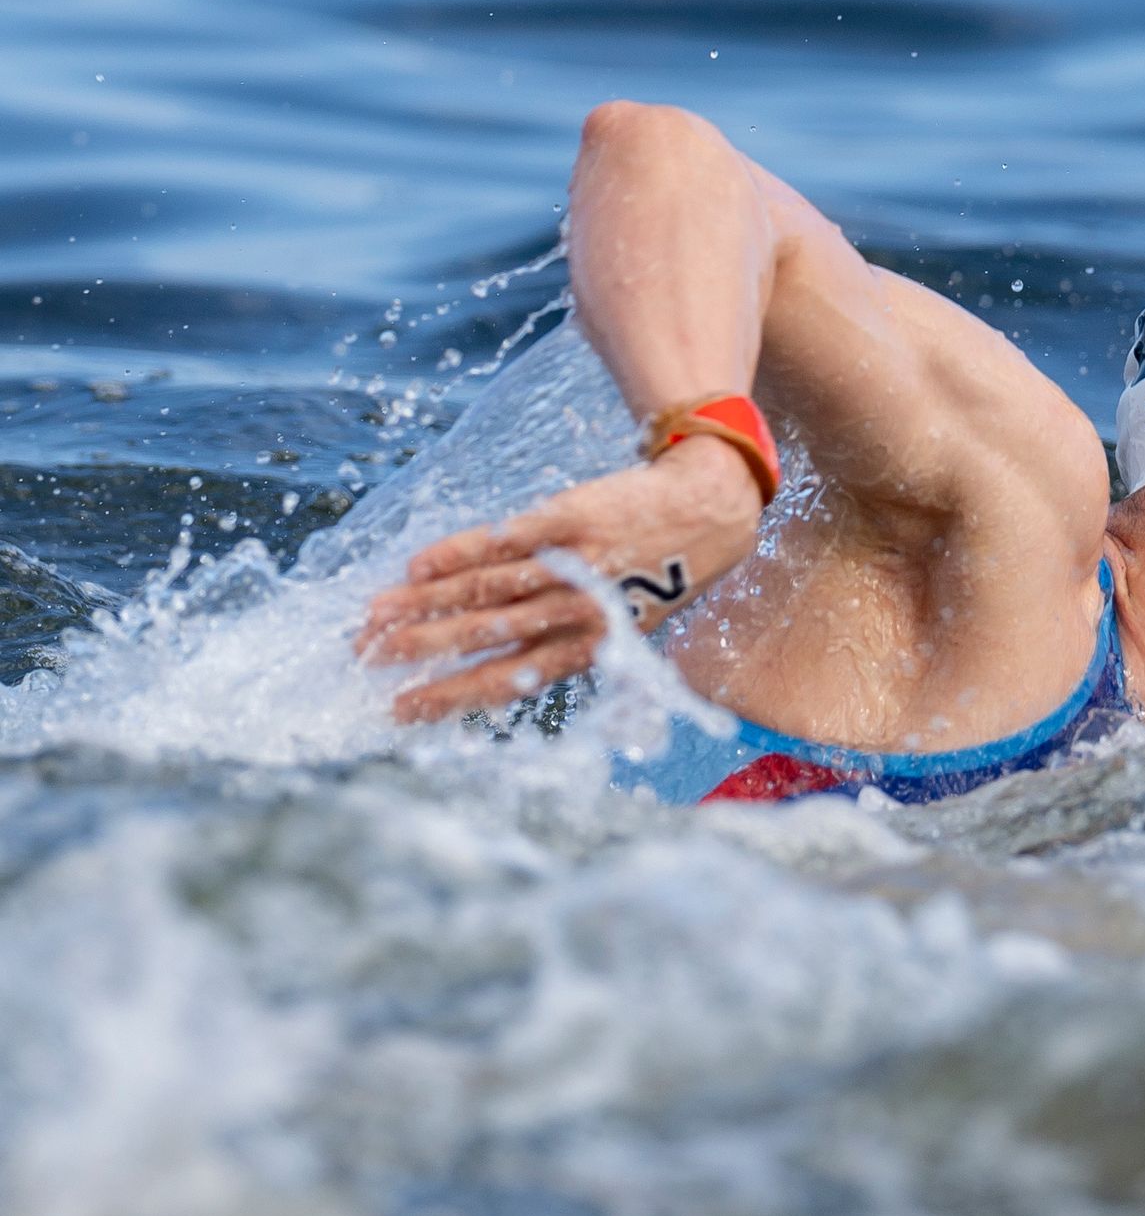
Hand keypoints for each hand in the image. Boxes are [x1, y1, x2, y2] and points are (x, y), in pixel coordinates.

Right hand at [356, 435, 764, 722]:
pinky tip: (417, 565)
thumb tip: (498, 671)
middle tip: (366, 658)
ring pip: (485, 589)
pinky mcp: (568, 519)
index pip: (507, 679)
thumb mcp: (626, 627)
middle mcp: (576, 610)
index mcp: (588, 647)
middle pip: (484, 635)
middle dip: (420, 648)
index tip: (399, 708)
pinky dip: (457, 552)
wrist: (708, 508)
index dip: (449, 695)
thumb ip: (567, 647)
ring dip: (423, 603)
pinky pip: (502, 540)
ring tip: (375, 615)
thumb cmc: (663, 574)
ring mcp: (570, 563)